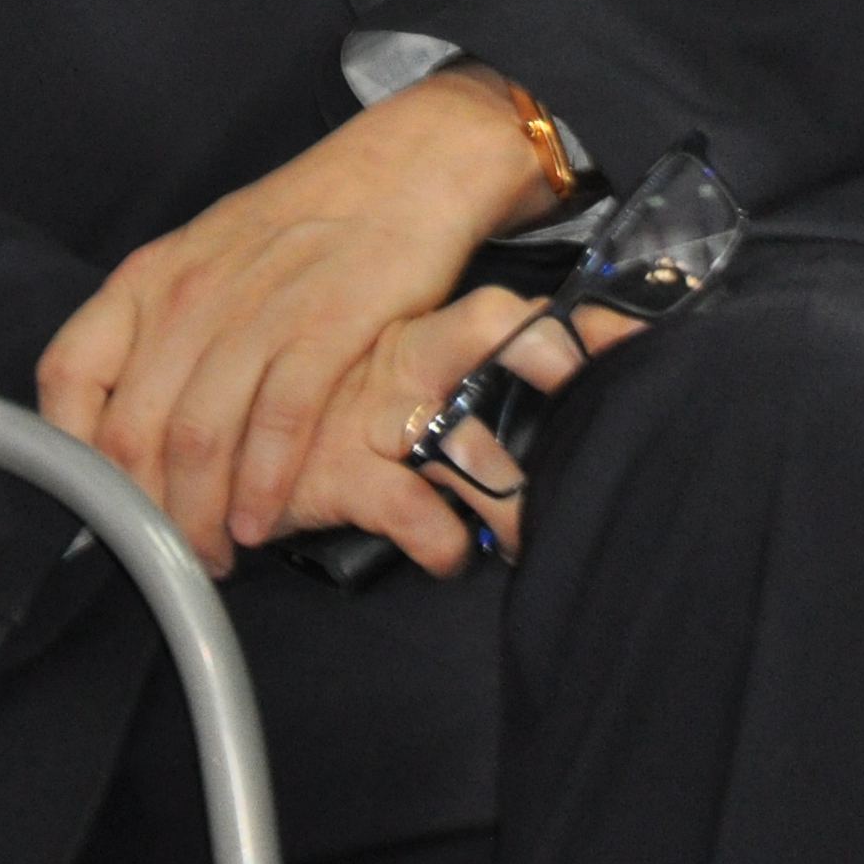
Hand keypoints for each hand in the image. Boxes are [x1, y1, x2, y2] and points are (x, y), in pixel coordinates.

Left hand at [34, 68, 552, 571]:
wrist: (402, 167)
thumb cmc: (302, 222)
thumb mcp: (206, 258)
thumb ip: (161, 327)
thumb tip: (120, 411)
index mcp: (150, 276)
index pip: (68, 372)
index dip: (66, 449)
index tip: (92, 500)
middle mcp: (190, 295)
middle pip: (131, 428)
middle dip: (141, 512)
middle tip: (165, 556)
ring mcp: (257, 311)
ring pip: (197, 440)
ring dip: (200, 517)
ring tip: (213, 556)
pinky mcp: (326, 327)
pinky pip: (277, 425)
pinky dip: (263, 489)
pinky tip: (261, 524)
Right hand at [267, 288, 641, 575]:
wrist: (224, 438)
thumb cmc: (321, 405)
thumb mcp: (376, 371)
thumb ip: (445, 372)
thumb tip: (542, 385)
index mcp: (419, 332)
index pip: (505, 309)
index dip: (576, 323)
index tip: (639, 339)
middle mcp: (407, 362)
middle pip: (491, 332)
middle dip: (555, 362)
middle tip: (600, 409)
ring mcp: (378, 416)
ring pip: (472, 443)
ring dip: (518, 497)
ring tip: (537, 530)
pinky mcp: (344, 473)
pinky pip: (414, 513)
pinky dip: (444, 542)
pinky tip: (452, 553)